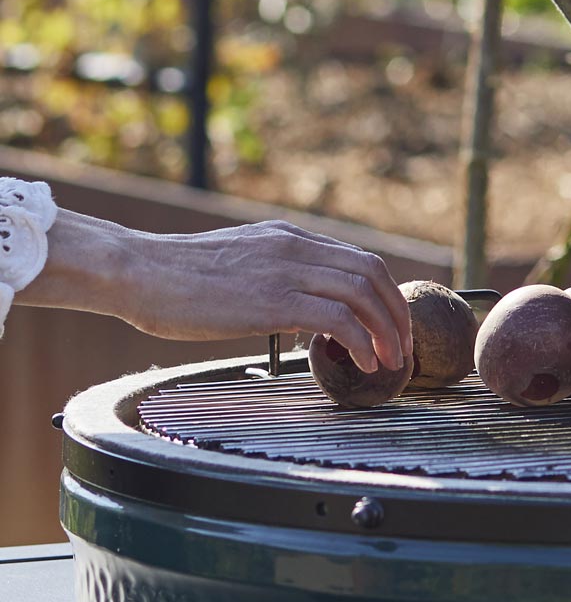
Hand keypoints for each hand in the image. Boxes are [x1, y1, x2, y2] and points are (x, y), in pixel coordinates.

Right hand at [19, 211, 412, 373]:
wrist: (137, 271)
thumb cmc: (174, 278)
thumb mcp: (237, 264)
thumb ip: (272, 277)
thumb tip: (295, 310)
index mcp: (289, 238)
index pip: (358, 258)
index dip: (383, 294)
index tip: (390, 324)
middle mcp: (296, 247)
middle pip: (373, 272)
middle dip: (396, 313)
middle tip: (402, 347)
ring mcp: (287, 270)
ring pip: (364, 293)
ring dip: (386, 331)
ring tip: (389, 362)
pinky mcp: (275, 300)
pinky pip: (338, 319)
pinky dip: (359, 342)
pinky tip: (360, 363)